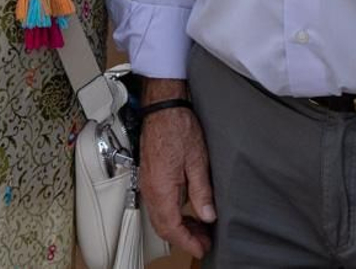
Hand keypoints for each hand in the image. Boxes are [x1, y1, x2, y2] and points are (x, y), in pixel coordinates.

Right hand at [138, 80, 215, 257]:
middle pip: (163, 227)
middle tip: (204, 240)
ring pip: (160, 217)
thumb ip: (202, 192)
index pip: (172, 228)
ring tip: (200, 227)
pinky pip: (158, 204)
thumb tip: (208, 216)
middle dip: (184, 238)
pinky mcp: (149, 176)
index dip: (188, 242)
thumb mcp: (197, 161)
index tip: (202, 247)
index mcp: (161, 189)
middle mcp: (150, 189)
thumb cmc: (178, 127)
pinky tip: (188, 210)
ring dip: (178, 227)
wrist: (163, 107)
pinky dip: (172, 214)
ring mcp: (147, 183)